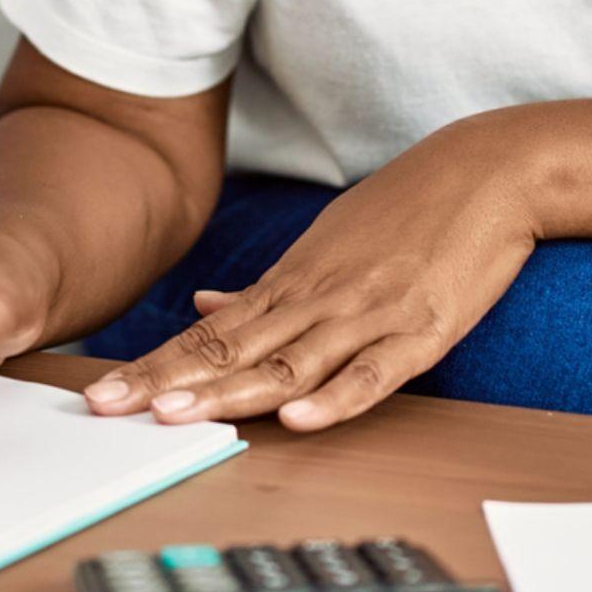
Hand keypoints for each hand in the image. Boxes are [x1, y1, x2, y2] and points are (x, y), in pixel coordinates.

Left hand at [80, 121, 537, 432]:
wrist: (487, 171)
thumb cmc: (407, 209)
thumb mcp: (326, 243)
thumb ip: (268, 287)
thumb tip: (206, 304)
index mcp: (294, 282)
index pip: (210, 335)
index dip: (157, 366)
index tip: (103, 394)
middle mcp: (319, 299)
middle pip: (233, 350)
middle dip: (168, 382)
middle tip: (108, 409)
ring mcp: (368, 315)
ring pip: (289, 364)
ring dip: (231, 393)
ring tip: (176, 417)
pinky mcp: (421, 331)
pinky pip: (372, 373)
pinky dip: (336, 398)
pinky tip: (299, 420)